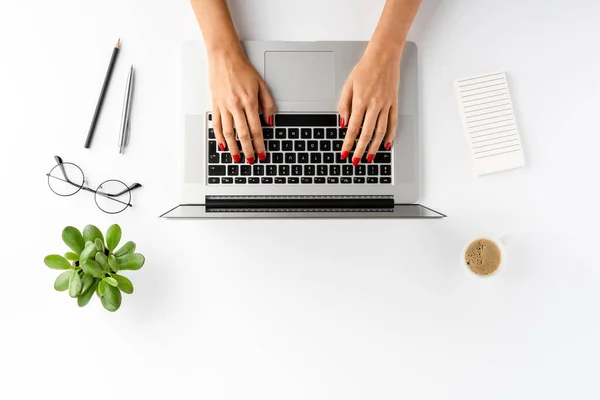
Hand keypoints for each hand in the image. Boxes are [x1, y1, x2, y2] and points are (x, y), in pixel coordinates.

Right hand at [209, 53, 274, 163]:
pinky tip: (223, 145)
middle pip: (243, 134)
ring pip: (228, 132)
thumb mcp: (261, 85)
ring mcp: (224, 106)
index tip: (261, 153)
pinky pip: (217, 124)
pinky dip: (219, 137)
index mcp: (249, 101)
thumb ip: (268, 104)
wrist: (224, 58)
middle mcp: (236, 105)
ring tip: (237, 157)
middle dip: (247, 149)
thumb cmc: (242, 69)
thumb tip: (270, 121)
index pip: (256, 129)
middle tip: (250, 160)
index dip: (259, 144)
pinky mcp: (215, 104)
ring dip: (233, 147)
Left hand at [338, 51, 399, 165]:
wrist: (383, 56)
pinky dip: (390, 136)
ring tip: (369, 157)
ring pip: (380, 131)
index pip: (352, 128)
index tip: (344, 153)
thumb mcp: (348, 85)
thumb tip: (343, 123)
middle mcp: (374, 105)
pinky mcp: (394, 103)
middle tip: (356, 161)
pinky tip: (385, 144)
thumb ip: (344, 105)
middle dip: (360, 150)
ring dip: (374, 146)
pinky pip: (393, 123)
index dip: (348, 143)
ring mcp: (385, 105)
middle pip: (366, 134)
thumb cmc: (364, 69)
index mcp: (360, 101)